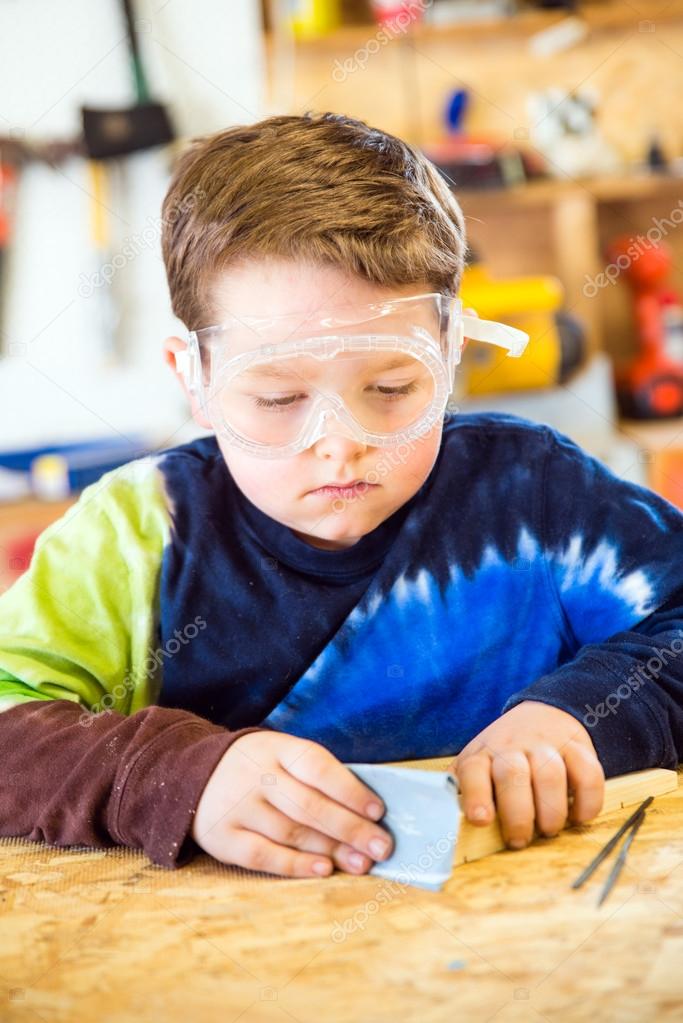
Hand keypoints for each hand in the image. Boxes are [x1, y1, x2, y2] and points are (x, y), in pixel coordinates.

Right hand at [191, 730, 393, 878]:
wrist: (193, 775)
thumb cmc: (258, 768)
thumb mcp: (281, 755)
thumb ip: (316, 776)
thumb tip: (366, 812)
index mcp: (275, 748)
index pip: (317, 766)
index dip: (350, 790)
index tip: (378, 811)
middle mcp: (254, 775)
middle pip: (308, 805)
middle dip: (350, 828)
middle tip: (381, 848)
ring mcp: (236, 807)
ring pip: (291, 832)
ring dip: (331, 850)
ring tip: (361, 863)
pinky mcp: (222, 838)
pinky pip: (264, 856)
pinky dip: (296, 865)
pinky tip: (324, 870)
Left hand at [449, 701, 604, 848]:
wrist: (543, 714)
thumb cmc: (503, 754)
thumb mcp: (478, 765)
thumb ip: (464, 792)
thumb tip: (447, 827)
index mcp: (482, 754)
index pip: (473, 770)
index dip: (476, 795)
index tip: (481, 819)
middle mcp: (512, 746)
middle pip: (512, 775)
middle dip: (518, 814)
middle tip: (520, 840)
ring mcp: (546, 744)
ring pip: (550, 775)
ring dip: (552, 811)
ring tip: (550, 829)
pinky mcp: (577, 746)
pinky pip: (588, 773)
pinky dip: (587, 801)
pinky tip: (579, 816)